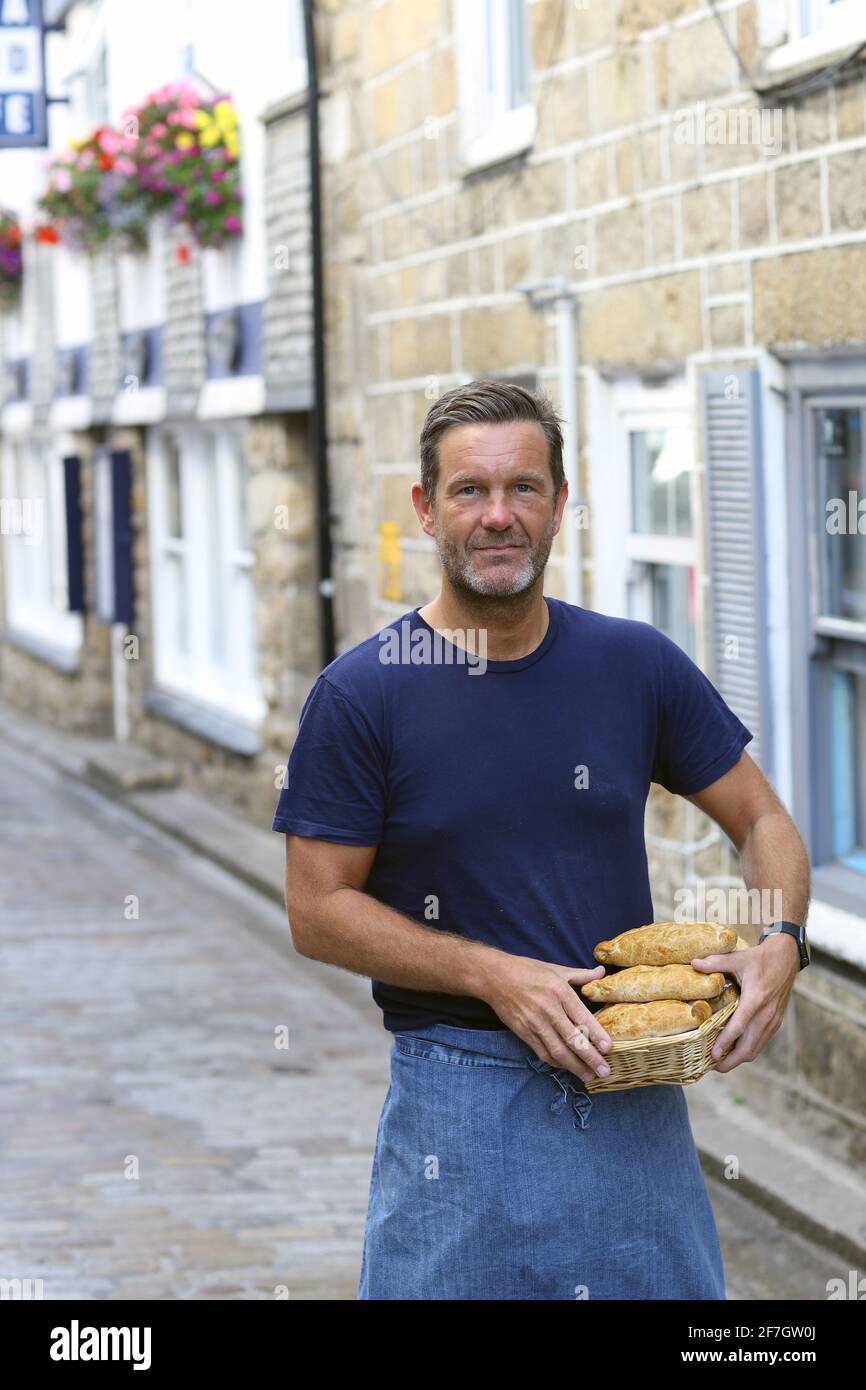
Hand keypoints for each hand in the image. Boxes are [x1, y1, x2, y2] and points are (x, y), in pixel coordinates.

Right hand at [480, 954, 613, 1083]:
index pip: (582, 1017)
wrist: (495, 977)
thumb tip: (602, 972)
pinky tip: (568, 1067)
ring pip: (558, 1051)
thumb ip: (581, 975)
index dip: (596, 1035)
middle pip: (572, 1039)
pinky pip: (543, 1052)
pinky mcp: (523, 1033)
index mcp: (559, 991)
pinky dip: (556, 1062)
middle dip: (590, 1058)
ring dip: (575, 1066)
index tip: (609, 1048)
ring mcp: (535, 1023)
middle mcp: (548, 1009)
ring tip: (589, 1076)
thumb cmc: (527, 971)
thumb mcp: (556, 969)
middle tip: (604, 1072)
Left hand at [691, 933, 798, 1072]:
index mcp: (756, 999)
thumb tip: (693, 963)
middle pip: (749, 1048)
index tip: (713, 1055)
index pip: (739, 1027)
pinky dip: (748, 1049)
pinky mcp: (776, 1022)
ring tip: (721, 1061)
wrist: (787, 958)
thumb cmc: (760, 958)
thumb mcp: (737, 958)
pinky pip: (761, 1042)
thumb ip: (715, 962)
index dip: (725, 1043)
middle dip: (731, 1061)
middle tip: (712, 1066)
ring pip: (756, 1049)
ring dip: (739, 1058)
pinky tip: (734, 1048)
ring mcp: (773, 1020)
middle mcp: (766, 1014)